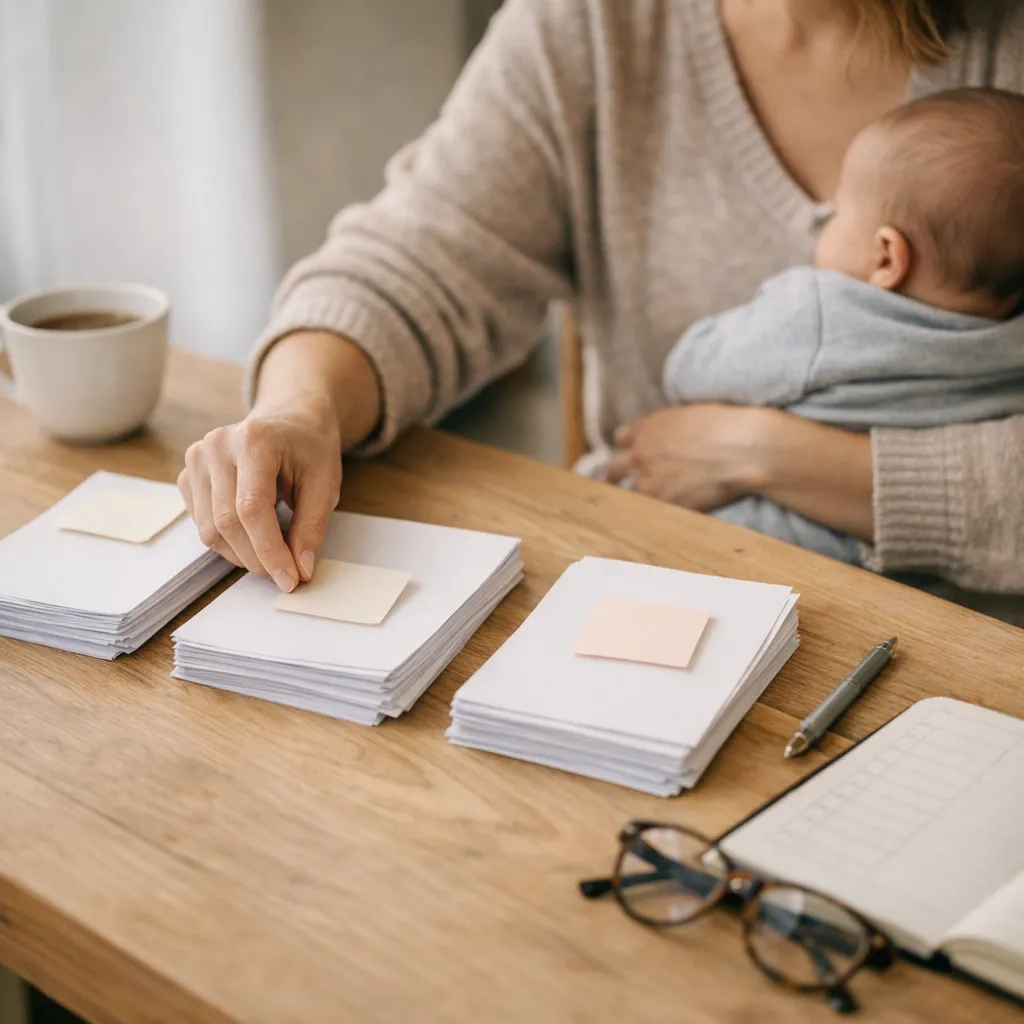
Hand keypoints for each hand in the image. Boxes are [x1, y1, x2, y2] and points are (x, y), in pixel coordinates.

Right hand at [178, 392, 342, 591]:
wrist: (291, 420)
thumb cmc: (310, 449)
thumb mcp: (325, 483)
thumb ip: (312, 527)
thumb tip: (300, 569)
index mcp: (254, 440)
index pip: (251, 508)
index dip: (269, 550)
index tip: (289, 579)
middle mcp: (216, 445)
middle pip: (226, 522)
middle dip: (257, 558)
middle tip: (285, 574)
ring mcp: (196, 459)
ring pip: (208, 529)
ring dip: (242, 555)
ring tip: (272, 554)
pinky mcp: (188, 475)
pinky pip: (200, 523)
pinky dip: (227, 542)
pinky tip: (253, 535)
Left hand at [605, 404, 770, 509]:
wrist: (743, 449)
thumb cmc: (725, 425)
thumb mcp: (687, 413)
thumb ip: (666, 428)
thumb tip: (666, 437)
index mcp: (646, 429)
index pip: (622, 439)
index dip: (630, 446)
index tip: (635, 453)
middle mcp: (640, 455)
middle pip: (613, 469)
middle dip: (616, 474)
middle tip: (618, 483)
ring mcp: (649, 482)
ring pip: (627, 494)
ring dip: (636, 495)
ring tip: (638, 504)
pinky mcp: (665, 504)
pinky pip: (648, 511)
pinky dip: (654, 512)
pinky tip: (660, 515)